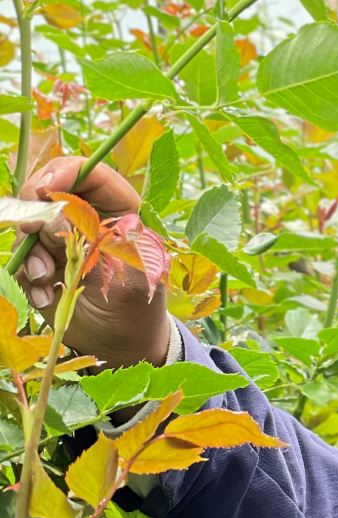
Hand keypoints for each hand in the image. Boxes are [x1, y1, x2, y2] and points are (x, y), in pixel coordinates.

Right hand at [14, 156, 171, 366]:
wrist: (119, 344)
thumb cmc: (135, 307)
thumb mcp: (119, 275)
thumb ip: (85, 243)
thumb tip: (47, 214)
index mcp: (120, 211)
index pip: (92, 175)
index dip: (65, 173)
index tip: (43, 189)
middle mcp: (88, 218)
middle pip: (50, 191)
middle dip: (36, 213)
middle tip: (29, 231)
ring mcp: (62, 238)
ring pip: (29, 226)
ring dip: (32, 253)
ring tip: (47, 280)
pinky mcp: (43, 261)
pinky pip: (22, 257)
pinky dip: (28, 277)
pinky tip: (46, 297)